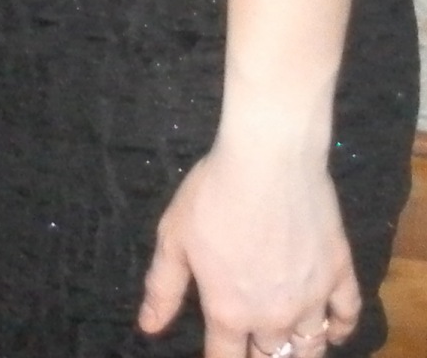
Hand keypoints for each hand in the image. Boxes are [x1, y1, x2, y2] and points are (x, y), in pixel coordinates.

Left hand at [138, 143, 360, 357]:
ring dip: (298, 353)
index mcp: (229, 311)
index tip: (218, 355)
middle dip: (259, 357)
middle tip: (253, 347)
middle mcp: (272, 315)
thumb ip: (162, 287)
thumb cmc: (214, 193)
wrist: (268, 157)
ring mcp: (311, 297)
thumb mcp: (174, 237)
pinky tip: (332, 331)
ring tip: (288, 348)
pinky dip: (341, 330)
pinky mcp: (339, 272)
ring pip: (310, 347)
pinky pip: (347, 315)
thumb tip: (149, 328)